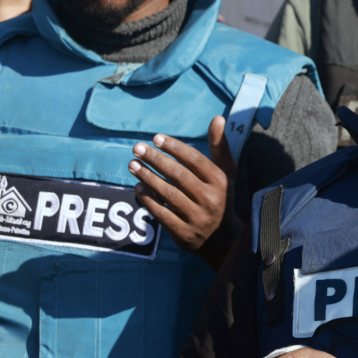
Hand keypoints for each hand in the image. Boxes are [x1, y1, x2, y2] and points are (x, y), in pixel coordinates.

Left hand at [129, 116, 241, 269]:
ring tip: (132, 164)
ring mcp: (197, 217)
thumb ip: (219, 146)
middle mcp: (210, 199)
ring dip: (147, 177)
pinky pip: (161, 213)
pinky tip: (138, 187)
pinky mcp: (184, 232)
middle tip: (137, 148)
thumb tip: (218, 118)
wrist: (223, 239)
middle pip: (179, 175)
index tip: (156, 138)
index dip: (175, 148)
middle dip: (156, 159)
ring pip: (167, 193)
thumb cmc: (220, 196)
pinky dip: (148, 199)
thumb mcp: (225, 172)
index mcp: (220, 182)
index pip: (195, 160)